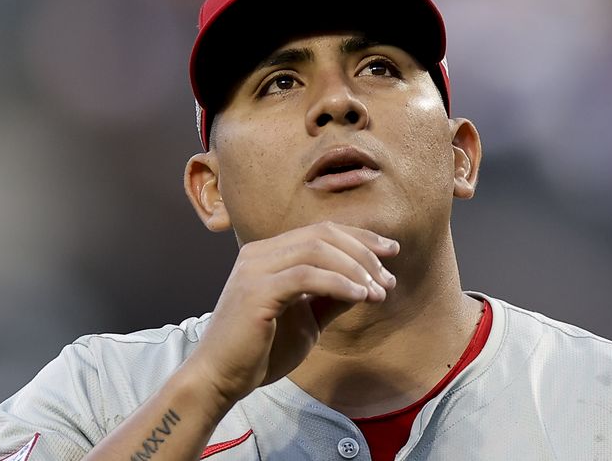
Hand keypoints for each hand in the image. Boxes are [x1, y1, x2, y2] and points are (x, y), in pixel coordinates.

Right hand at [182, 221, 399, 416]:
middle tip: (389, 278)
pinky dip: (339, 283)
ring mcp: (255, 269)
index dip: (360, 237)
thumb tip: (369, 283)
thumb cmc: (261, 351)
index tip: (392, 251)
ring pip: (317, 250)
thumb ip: (332, 298)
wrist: (220, 379)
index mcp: (269, 254)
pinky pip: (306, 276)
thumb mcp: (308, 320)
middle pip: (323, 234)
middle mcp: (260, 253)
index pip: (321, 231)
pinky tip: (360, 297)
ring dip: (355, 269)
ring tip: (378, 292)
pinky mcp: (256, 291)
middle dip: (364, 253)